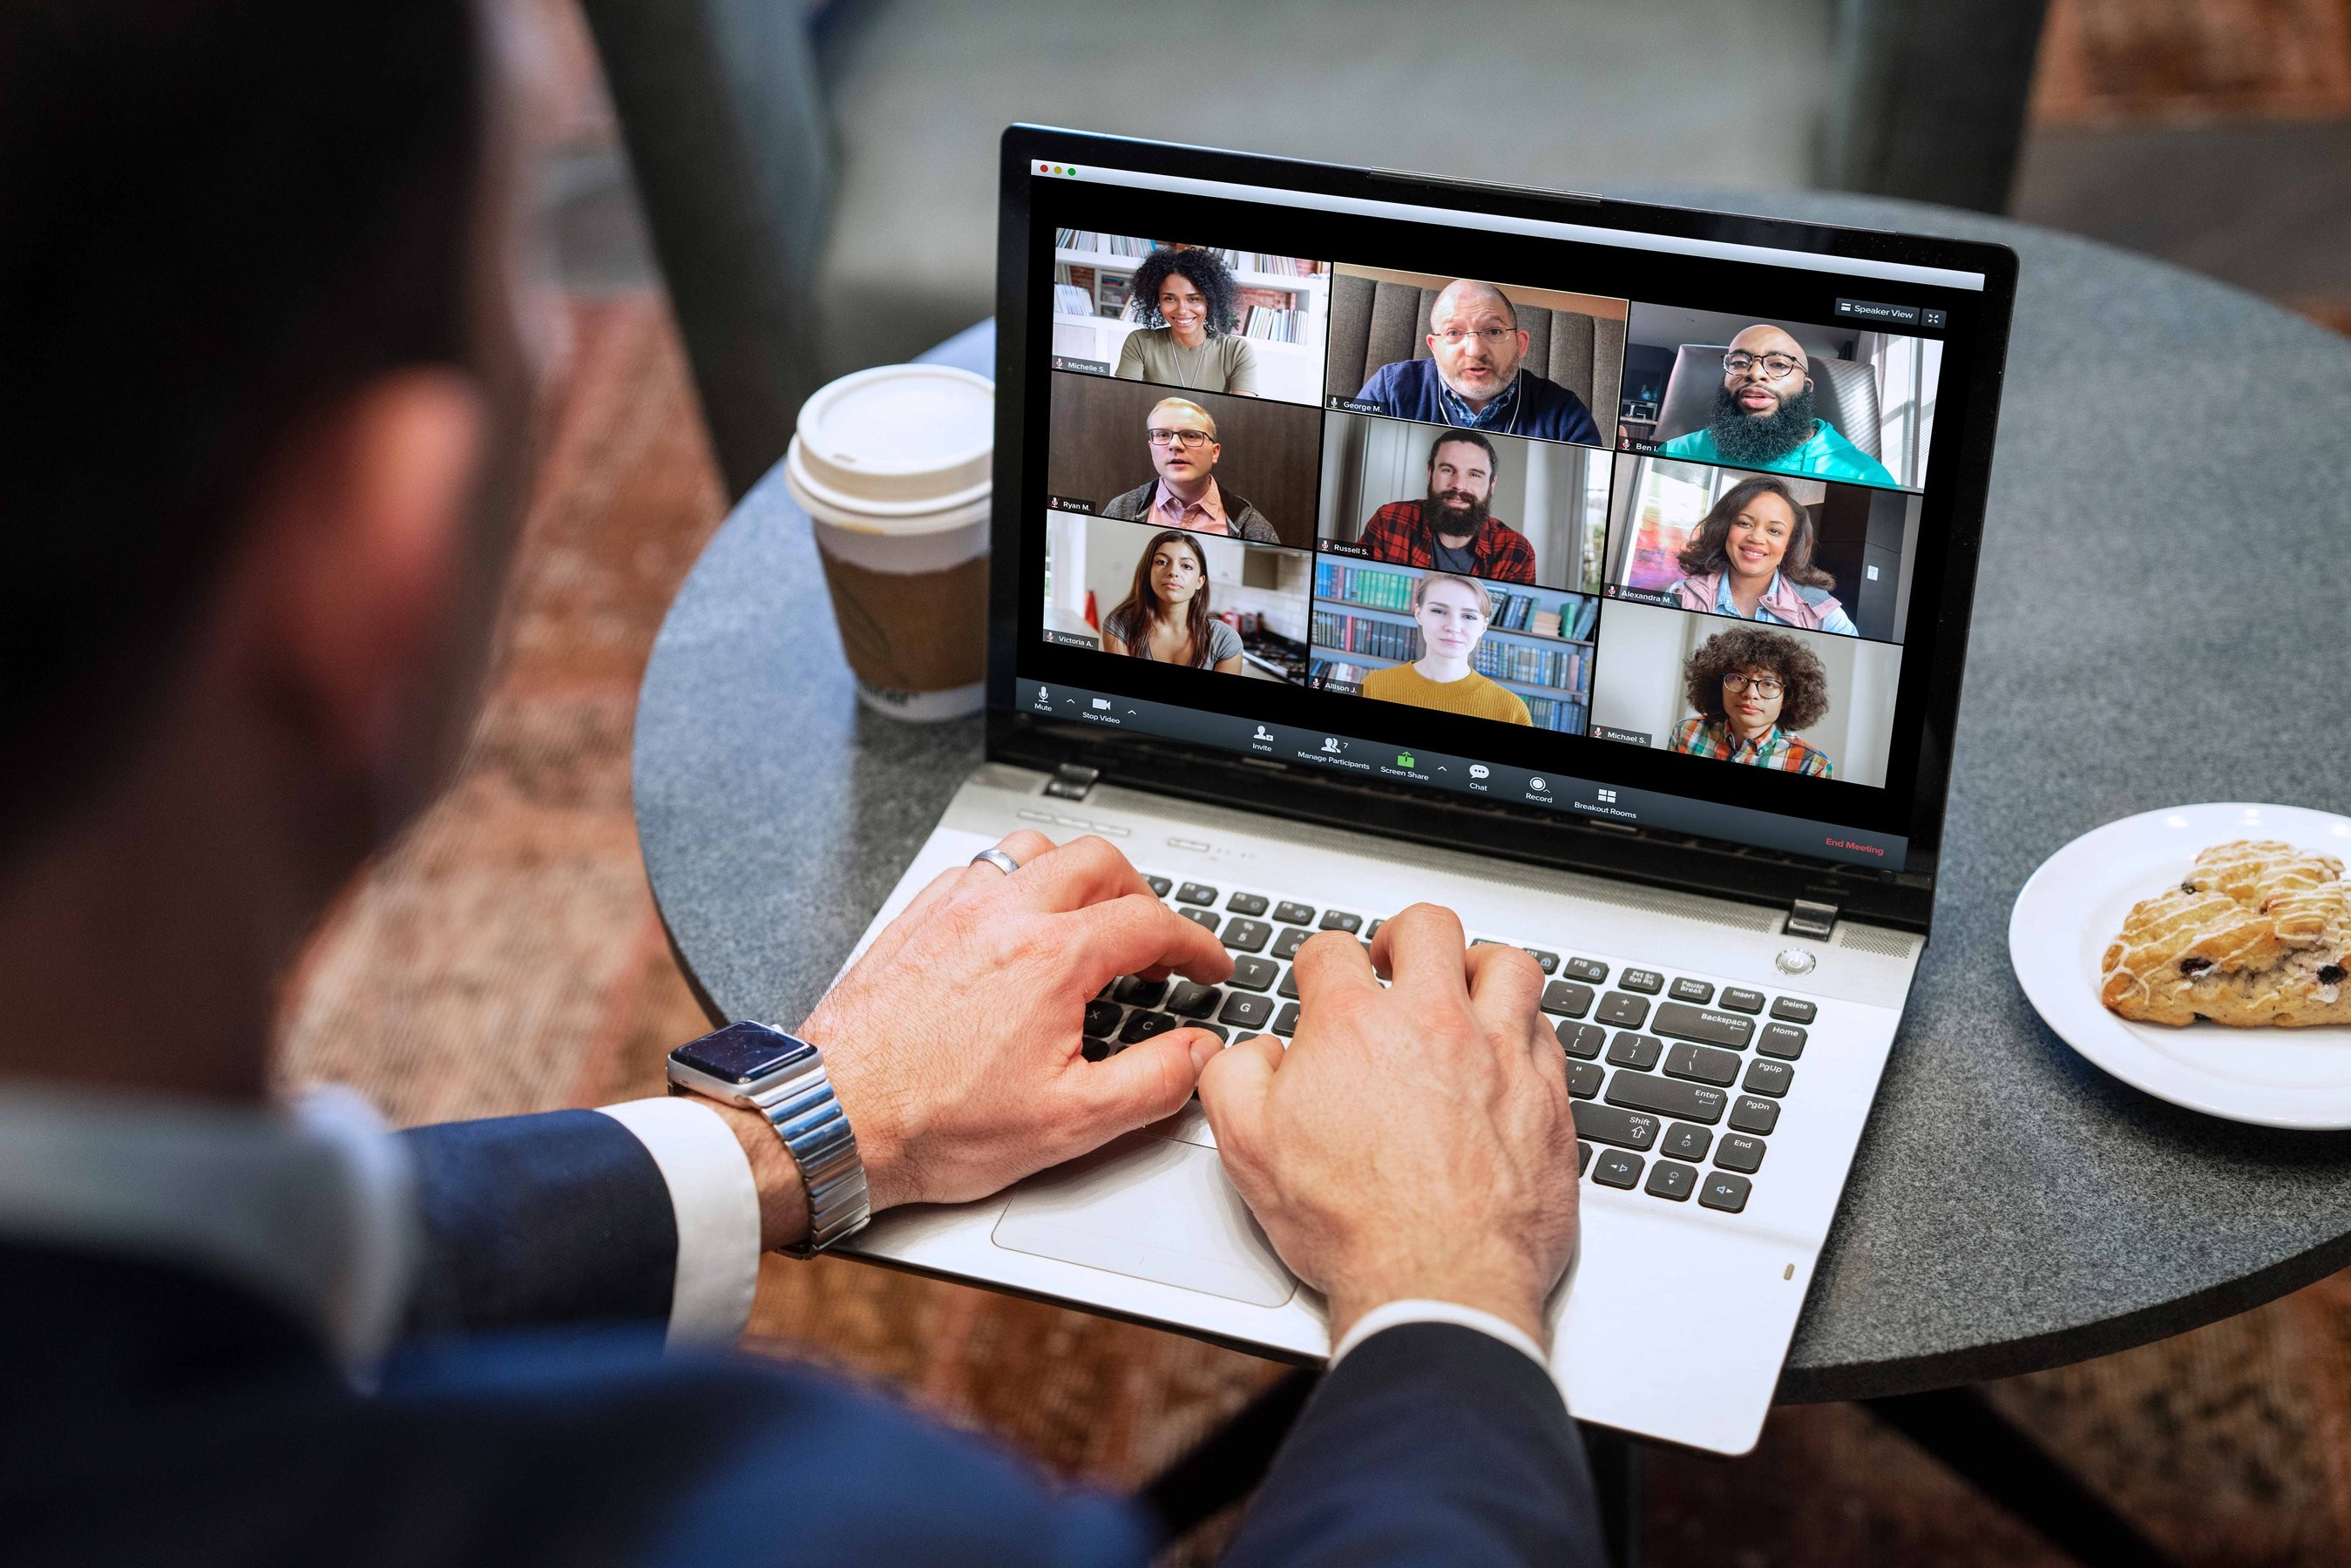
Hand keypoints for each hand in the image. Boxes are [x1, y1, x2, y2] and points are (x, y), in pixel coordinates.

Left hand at [789, 832, 1230, 1223]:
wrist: (832, 1118)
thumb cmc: (934, 1125)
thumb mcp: (1068, 1124)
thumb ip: (1151, 1081)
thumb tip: (1197, 1052)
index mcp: (1051, 958)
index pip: (1151, 923)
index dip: (1196, 943)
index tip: (1207, 965)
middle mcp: (1004, 915)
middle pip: (1100, 863)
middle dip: (1142, 896)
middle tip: (1154, 945)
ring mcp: (954, 908)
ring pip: (1035, 849)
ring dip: (1076, 875)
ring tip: (1090, 921)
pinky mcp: (916, 918)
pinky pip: (979, 867)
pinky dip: (1017, 881)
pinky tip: (1017, 923)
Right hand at [1198, 903, 1578, 1348]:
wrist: (1437, 1281)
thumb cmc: (1350, 1225)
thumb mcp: (1246, 1147)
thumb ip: (1235, 1077)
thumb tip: (1254, 1052)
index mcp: (1353, 1026)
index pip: (1332, 950)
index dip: (1320, 963)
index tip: (1322, 981)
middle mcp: (1433, 1024)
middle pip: (1429, 928)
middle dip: (1405, 936)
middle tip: (1395, 962)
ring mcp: (1500, 1056)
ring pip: (1507, 965)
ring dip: (1480, 967)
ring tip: (1465, 988)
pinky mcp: (1548, 1098)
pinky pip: (1548, 1031)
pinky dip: (1526, 1028)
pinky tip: (1509, 1050)